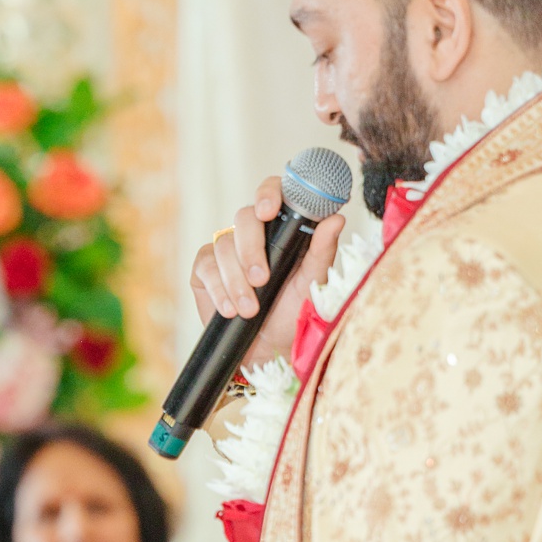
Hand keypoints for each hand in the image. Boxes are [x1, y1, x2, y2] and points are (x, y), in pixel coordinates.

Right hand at [188, 177, 345, 371]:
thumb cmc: (294, 311)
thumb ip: (323, 250)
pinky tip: (230, 308)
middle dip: (251, 249)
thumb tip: (337, 218)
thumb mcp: (312, 282)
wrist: (268, 348)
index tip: (269, 211)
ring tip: (249, 309)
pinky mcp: (205, 269)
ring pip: (224, 245)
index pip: (272, 194)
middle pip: (243, 217)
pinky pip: (206, 267)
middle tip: (261, 279)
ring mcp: (226, 249)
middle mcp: (252, 233)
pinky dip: (219, 289)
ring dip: (236, 280)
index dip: (268, 193)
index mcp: (281, 229)